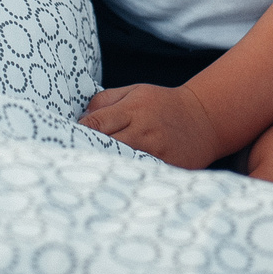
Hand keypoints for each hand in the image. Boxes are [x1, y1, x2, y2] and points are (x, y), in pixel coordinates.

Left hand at [80, 82, 227, 169]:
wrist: (204, 119)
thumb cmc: (162, 105)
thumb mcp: (135, 91)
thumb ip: (105, 100)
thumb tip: (80, 118)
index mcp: (133, 108)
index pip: (95, 123)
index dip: (78, 132)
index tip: (69, 139)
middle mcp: (144, 129)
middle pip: (104, 145)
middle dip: (87, 151)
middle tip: (73, 159)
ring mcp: (156, 150)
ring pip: (120, 163)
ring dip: (104, 167)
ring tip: (90, 172)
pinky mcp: (168, 166)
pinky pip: (141, 174)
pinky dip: (127, 178)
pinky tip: (116, 182)